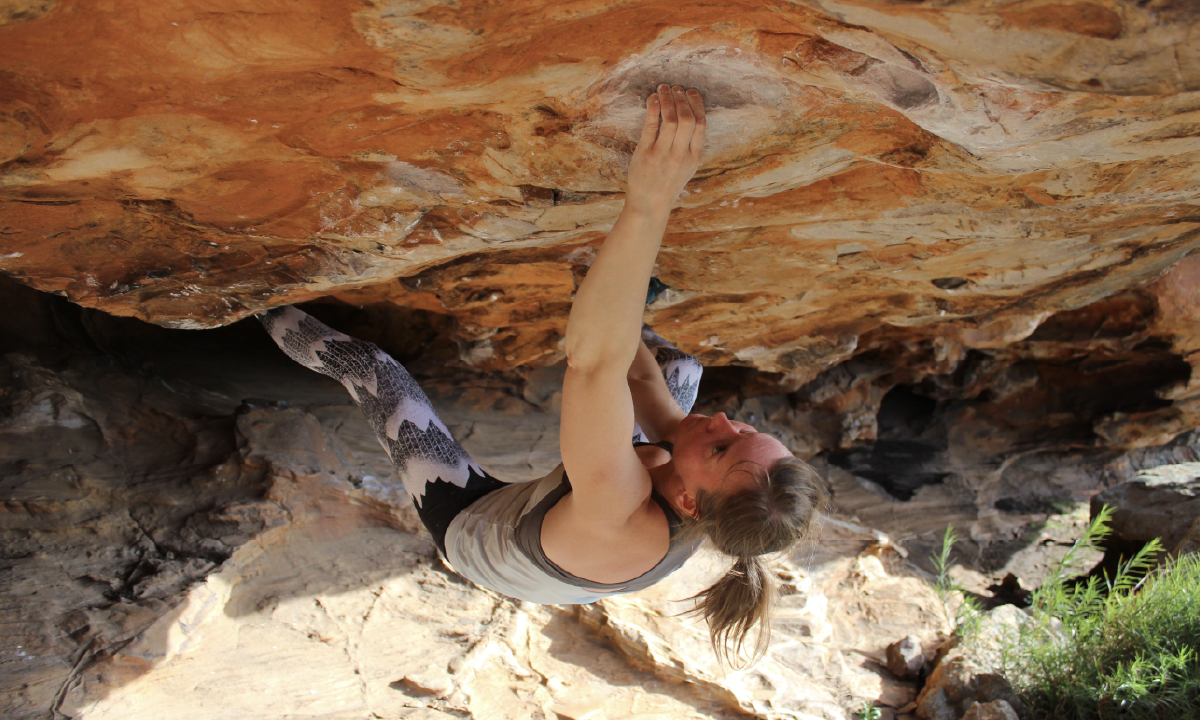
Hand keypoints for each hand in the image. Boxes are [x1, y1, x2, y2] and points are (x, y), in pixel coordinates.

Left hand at [626, 84, 705, 214]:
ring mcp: (661, 155)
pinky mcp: (644, 154)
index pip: (700, 124)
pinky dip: (652, 109)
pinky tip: (652, 98)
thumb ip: (690, 145)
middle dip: (682, 98)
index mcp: (693, 157)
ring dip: (666, 99)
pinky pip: (650, 126)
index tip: (692, 92)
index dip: (697, 104)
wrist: (649, 205)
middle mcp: (679, 155)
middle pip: (686, 119)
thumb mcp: (687, 167)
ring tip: (663, 88)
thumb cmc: (668, 183)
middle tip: (676, 88)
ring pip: (668, 119)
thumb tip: (691, 115)